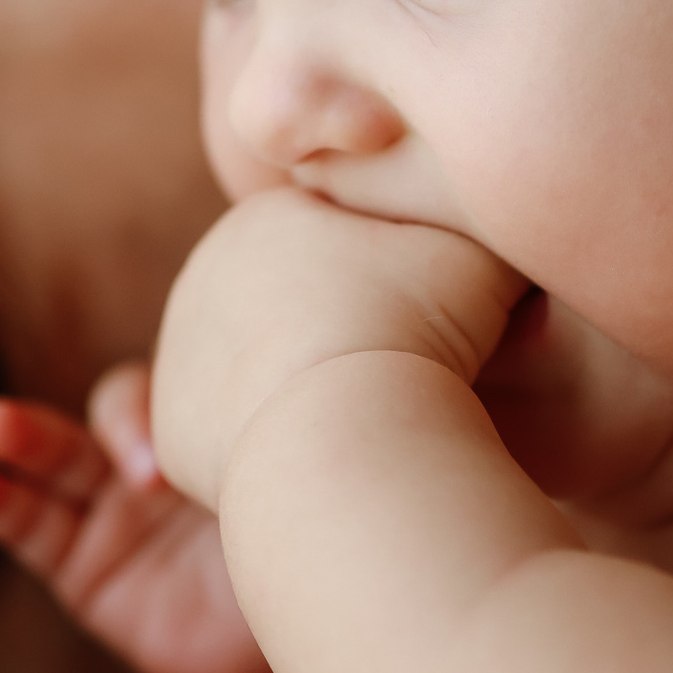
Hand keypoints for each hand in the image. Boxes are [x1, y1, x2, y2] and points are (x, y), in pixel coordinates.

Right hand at [0, 363, 273, 672]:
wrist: (283, 648)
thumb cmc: (292, 553)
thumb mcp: (274, 500)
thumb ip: (240, 468)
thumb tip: (203, 463)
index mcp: (202, 428)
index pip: (164, 394)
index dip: (146, 422)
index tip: (155, 475)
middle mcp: (150, 459)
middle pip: (101, 418)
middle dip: (74, 413)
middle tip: (23, 420)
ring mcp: (110, 511)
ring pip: (55, 464)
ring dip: (15, 441)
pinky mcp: (80, 567)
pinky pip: (29, 529)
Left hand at [151, 187, 527, 508]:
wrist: (344, 433)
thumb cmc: (416, 329)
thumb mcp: (479, 254)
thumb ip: (480, 225)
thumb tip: (502, 223)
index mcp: (264, 217)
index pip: (338, 237)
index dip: (398, 274)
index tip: (436, 312)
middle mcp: (202, 276)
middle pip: (291, 303)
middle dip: (342, 329)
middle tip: (405, 368)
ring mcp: (179, 356)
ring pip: (262, 370)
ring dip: (308, 388)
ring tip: (370, 417)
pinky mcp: (171, 432)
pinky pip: (241, 437)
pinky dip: (283, 447)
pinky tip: (328, 455)